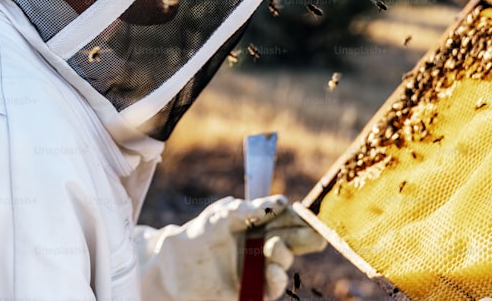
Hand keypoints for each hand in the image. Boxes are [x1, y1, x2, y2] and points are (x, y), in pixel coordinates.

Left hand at [138, 195, 324, 300]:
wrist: (176, 264)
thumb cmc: (200, 234)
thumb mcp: (224, 214)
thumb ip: (252, 209)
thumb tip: (282, 202)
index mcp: (259, 224)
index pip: (287, 219)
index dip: (300, 217)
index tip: (309, 214)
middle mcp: (263, 245)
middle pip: (294, 240)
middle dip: (306, 236)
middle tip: (314, 233)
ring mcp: (259, 268)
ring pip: (285, 261)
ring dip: (284, 253)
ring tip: (272, 246)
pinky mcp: (253, 290)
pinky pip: (274, 286)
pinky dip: (277, 278)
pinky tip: (273, 270)